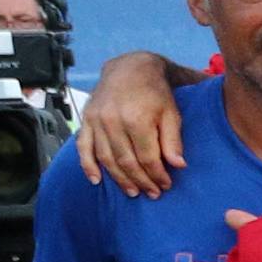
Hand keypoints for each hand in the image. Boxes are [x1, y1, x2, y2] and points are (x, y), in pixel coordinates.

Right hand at [77, 54, 185, 195]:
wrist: (130, 68)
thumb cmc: (155, 92)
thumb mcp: (171, 113)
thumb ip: (173, 140)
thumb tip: (178, 165)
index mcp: (137, 119)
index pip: (147, 158)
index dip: (157, 175)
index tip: (165, 185)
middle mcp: (113, 121)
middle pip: (126, 161)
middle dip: (141, 181)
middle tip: (151, 193)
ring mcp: (97, 120)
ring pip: (106, 158)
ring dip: (119, 179)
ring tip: (132, 191)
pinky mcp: (87, 119)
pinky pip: (83, 147)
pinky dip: (87, 166)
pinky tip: (96, 180)